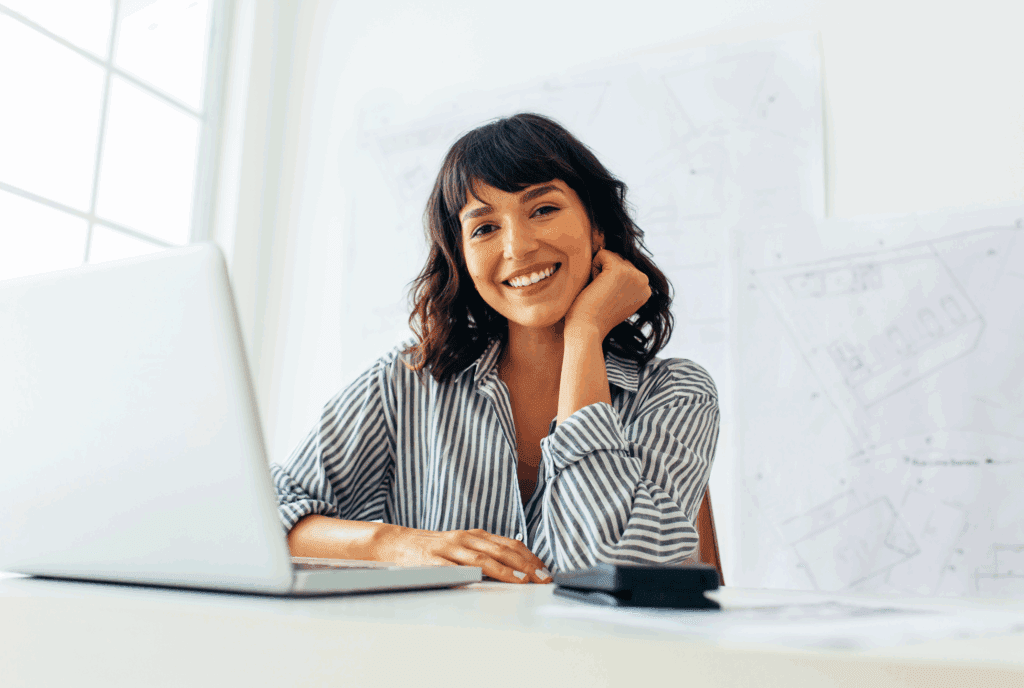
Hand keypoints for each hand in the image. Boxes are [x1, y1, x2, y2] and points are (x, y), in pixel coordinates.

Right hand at [378, 525, 552, 583]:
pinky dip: (473, 574)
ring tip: (524, 581)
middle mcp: (466, 539)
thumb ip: (485, 553)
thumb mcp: (462, 547)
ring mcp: (450, 549)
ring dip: (507, 570)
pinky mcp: (434, 561)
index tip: (546, 571)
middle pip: (502, 551)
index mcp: (475, 536)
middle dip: (526, 565)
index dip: (530, 557)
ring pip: (483, 558)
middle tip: (544, 578)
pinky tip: (486, 581)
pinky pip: (455, 568)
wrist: (396, 543)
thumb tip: (515, 567)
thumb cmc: (433, 549)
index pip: (510, 544)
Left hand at [563, 249, 651, 339]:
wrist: (587, 328)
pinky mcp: (619, 270)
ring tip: (599, 292)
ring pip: (610, 256)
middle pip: (618, 259)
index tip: (609, 300)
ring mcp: (634, 274)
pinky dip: (593, 268)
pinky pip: (601, 254)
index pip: (626, 268)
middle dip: (605, 274)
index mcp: (646, 289)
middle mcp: (644, 281)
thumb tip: (614, 255)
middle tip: (603, 296)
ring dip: (599, 271)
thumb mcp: (617, 298)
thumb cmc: (595, 316)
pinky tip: (595, 287)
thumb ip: (623, 282)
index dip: (611, 281)